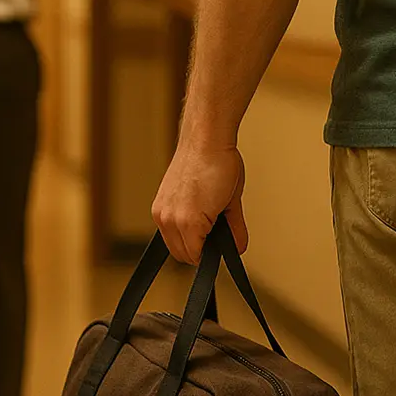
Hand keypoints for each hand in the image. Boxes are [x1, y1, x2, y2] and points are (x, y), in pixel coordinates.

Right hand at [152, 141, 247, 264]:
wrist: (205, 139)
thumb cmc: (220, 165)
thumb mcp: (233, 203)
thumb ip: (234, 230)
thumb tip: (237, 248)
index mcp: (188, 223)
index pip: (196, 257)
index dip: (211, 255)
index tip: (221, 247)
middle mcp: (168, 219)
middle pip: (181, 254)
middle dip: (199, 249)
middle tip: (217, 235)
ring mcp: (160, 210)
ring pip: (171, 242)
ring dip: (187, 239)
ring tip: (207, 220)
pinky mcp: (158, 202)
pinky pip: (166, 228)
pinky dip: (179, 227)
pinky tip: (195, 213)